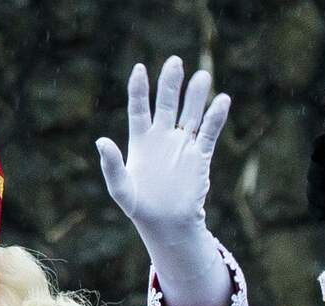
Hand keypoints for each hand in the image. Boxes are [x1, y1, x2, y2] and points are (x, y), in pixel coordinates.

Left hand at [95, 56, 232, 305]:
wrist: (169, 225)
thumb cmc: (141, 209)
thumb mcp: (121, 189)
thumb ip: (111, 165)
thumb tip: (101, 140)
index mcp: (141, 140)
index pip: (139, 107)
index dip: (139, 89)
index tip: (140, 69)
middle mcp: (162, 138)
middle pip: (167, 103)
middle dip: (171, 83)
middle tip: (175, 61)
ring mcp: (182, 145)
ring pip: (191, 113)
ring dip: (196, 96)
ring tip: (202, 76)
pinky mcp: (200, 156)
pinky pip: (209, 133)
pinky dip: (216, 118)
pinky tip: (222, 101)